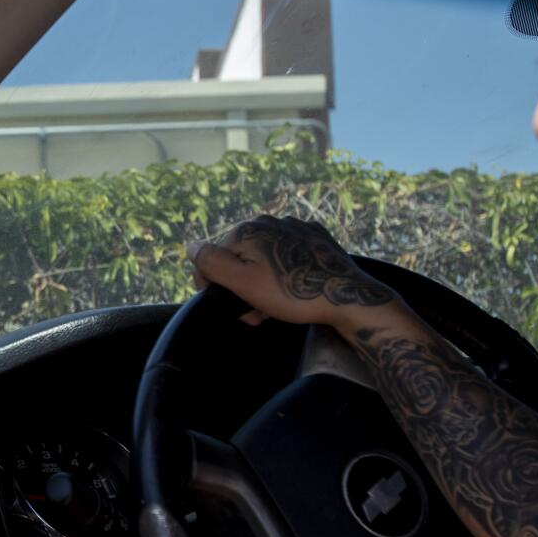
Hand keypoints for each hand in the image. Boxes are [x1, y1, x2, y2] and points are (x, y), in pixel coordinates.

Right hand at [186, 215, 398, 327]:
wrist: (347, 296)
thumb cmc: (292, 292)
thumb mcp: (242, 283)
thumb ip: (212, 262)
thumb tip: (190, 246)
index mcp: (247, 229)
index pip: (214, 257)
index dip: (214, 285)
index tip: (228, 308)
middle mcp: (269, 220)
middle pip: (240, 256)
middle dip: (240, 286)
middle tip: (253, 315)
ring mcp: (295, 227)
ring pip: (264, 256)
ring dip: (261, 282)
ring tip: (272, 309)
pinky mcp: (315, 237)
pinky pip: (288, 253)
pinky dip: (283, 271)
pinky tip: (292, 290)